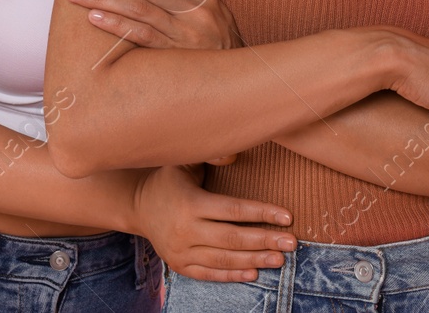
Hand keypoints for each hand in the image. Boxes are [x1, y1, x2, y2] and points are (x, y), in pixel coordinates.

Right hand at [133, 164, 296, 282]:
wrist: (137, 206)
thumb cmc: (168, 179)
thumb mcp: (184, 161)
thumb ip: (211, 156)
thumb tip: (236, 153)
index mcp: (190, 203)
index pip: (233, 210)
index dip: (262, 213)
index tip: (287, 217)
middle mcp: (185, 230)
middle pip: (232, 238)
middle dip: (265, 241)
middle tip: (292, 243)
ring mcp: (181, 251)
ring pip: (223, 260)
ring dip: (254, 260)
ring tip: (280, 259)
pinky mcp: (179, 265)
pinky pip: (209, 274)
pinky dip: (232, 276)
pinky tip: (254, 273)